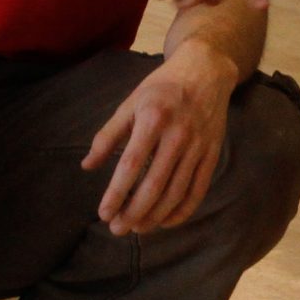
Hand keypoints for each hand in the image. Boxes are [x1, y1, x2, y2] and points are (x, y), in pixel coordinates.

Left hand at [82, 45, 236, 234]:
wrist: (206, 71)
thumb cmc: (162, 87)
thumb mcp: (130, 103)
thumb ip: (108, 135)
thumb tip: (87, 166)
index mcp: (153, 119)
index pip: (131, 165)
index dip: (116, 193)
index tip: (103, 213)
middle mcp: (178, 135)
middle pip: (154, 185)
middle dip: (134, 212)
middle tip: (117, 229)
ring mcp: (198, 146)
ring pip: (176, 192)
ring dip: (155, 216)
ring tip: (136, 228)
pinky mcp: (212, 154)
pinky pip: (197, 190)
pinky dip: (182, 211)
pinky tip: (164, 222)